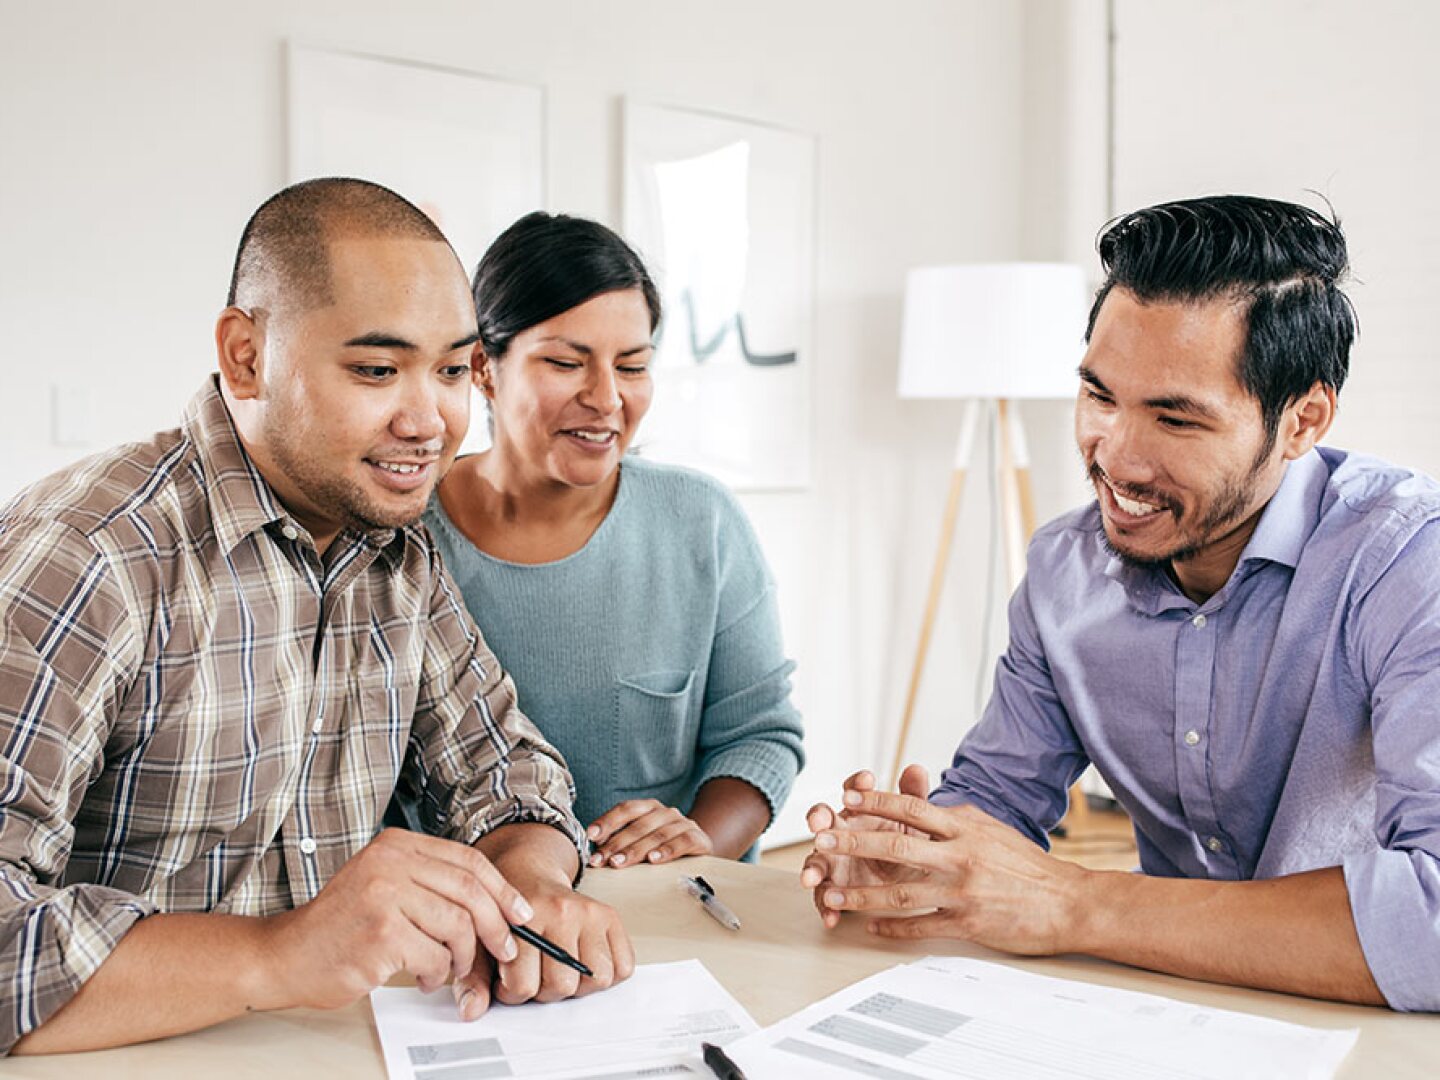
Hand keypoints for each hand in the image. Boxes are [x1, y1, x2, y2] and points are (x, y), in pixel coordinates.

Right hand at [259, 828, 532, 1010]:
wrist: (285, 955)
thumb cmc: (339, 927)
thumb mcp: (384, 885)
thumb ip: (430, 884)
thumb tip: (496, 904)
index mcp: (396, 845)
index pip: (467, 860)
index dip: (501, 889)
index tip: (519, 913)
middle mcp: (390, 862)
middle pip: (470, 890)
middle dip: (495, 925)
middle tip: (502, 949)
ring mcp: (385, 895)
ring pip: (458, 926)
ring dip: (461, 957)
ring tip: (445, 968)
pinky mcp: (382, 932)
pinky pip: (435, 956)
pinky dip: (436, 973)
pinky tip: (421, 977)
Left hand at [454, 837, 634, 1015]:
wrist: (527, 873)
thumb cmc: (507, 911)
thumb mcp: (482, 940)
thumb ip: (472, 979)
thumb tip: (471, 1011)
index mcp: (525, 918)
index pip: (523, 985)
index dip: (513, 993)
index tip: (510, 979)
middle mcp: (562, 911)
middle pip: (562, 985)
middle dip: (546, 990)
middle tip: (536, 972)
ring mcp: (590, 912)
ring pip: (597, 979)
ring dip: (578, 984)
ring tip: (561, 967)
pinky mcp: (610, 916)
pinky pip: (623, 966)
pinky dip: (608, 973)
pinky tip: (584, 961)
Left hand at [586, 799, 713, 867]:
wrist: (699, 848)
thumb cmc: (663, 845)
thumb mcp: (642, 840)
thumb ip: (621, 841)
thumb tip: (595, 851)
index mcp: (649, 808)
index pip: (626, 809)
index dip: (607, 821)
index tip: (591, 835)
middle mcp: (665, 812)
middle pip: (638, 825)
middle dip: (616, 844)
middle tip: (600, 859)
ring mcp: (683, 824)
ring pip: (657, 835)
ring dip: (636, 850)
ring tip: (620, 862)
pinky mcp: (698, 838)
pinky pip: (682, 842)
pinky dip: (667, 850)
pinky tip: (654, 859)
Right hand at [801, 766, 932, 927]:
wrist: (907, 876)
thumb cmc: (904, 842)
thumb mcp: (914, 823)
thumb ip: (913, 798)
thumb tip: (916, 769)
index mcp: (860, 811)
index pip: (854, 790)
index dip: (857, 784)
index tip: (867, 779)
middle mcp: (841, 832)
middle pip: (824, 821)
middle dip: (818, 820)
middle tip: (818, 823)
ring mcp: (835, 861)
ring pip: (817, 861)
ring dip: (811, 868)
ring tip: (810, 877)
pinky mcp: (835, 889)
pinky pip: (826, 898)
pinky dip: (827, 907)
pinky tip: (830, 916)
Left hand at [814, 791, 1085, 954]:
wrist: (1069, 902)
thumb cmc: (1028, 866)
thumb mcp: (991, 830)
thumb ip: (955, 819)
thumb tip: (926, 807)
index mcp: (964, 828)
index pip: (911, 808)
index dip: (876, 802)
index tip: (847, 799)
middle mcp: (960, 856)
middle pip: (897, 847)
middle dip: (854, 843)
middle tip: (823, 840)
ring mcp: (962, 892)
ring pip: (902, 892)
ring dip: (863, 895)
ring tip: (832, 895)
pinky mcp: (968, 923)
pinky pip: (922, 926)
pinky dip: (894, 927)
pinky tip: (871, 927)